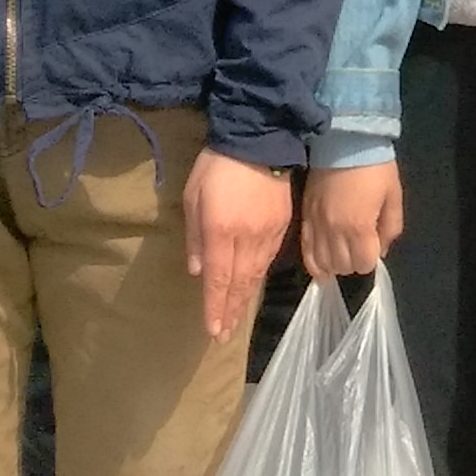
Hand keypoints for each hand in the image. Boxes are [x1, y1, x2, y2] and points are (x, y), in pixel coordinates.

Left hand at [183, 149, 294, 340]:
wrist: (259, 140)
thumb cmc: (216, 166)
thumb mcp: (192, 196)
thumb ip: (194, 236)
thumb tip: (196, 271)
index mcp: (220, 232)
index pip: (217, 279)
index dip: (215, 307)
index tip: (213, 331)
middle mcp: (246, 239)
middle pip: (239, 283)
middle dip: (230, 311)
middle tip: (223, 335)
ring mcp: (268, 233)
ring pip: (257, 275)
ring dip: (245, 299)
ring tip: (236, 318)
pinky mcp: (283, 225)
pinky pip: (269, 259)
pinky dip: (259, 277)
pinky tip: (254, 287)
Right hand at [303, 158, 403, 277]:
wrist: (344, 142)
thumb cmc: (375, 169)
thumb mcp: (393, 197)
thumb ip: (390, 228)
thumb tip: (381, 251)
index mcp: (358, 227)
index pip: (363, 264)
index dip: (370, 261)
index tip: (372, 250)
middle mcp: (334, 231)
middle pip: (342, 266)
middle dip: (353, 264)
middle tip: (358, 251)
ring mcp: (316, 226)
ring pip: (322, 263)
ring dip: (334, 264)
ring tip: (341, 255)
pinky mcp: (304, 218)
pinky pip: (305, 250)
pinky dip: (314, 262)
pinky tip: (321, 265)